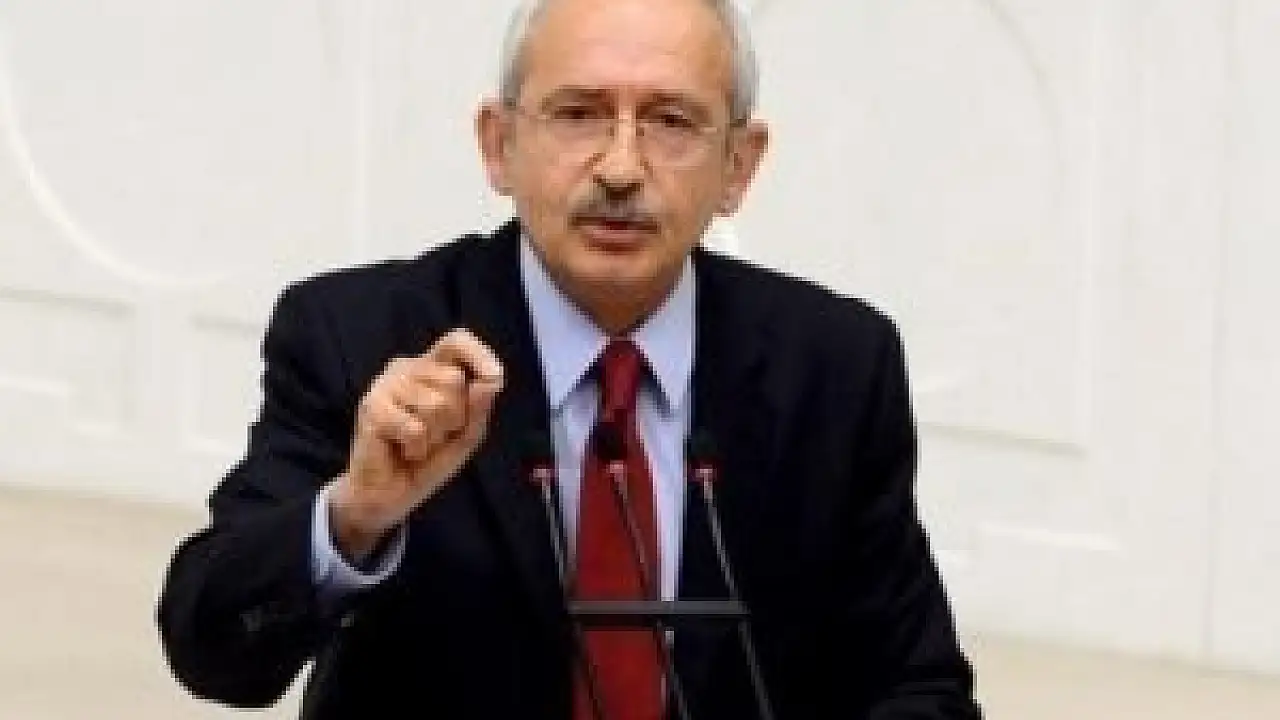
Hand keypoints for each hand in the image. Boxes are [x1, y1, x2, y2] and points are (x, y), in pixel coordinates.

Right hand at [328, 329, 503, 561]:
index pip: (456, 341)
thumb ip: (478, 408)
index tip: (495, 378)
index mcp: (430, 367)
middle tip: (436, 435)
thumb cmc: (427, 460)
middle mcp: (406, 368)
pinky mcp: (371, 407)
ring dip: (434, 437)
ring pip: (436, 405)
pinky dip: (416, 448)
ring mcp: (386, 385)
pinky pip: (415, 428)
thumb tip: (490, 382)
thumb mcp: (465, 436)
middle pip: (454, 378)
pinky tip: (402, 450)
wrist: (389, 495)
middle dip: (456, 417)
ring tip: (418, 444)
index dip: (479, 354)